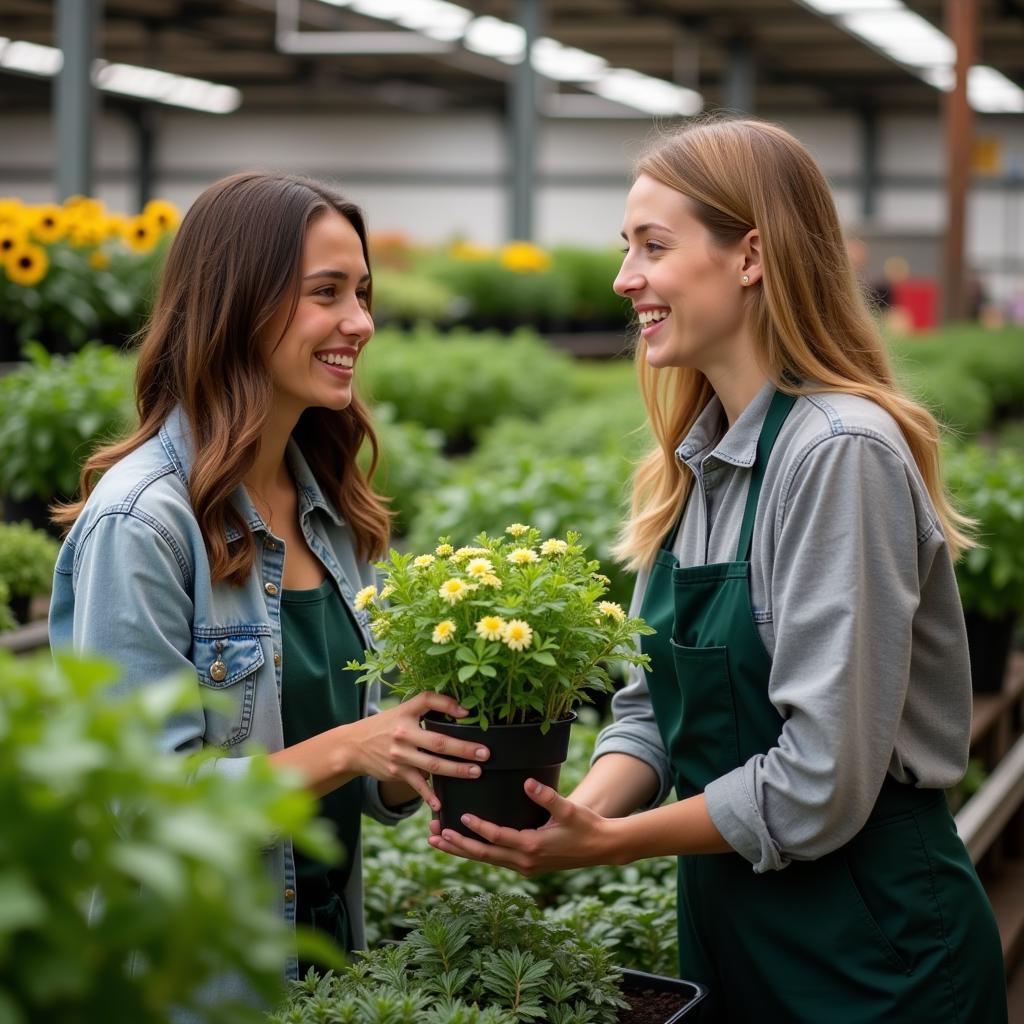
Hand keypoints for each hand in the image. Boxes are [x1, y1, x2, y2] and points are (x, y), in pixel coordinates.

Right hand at [346, 692, 489, 809]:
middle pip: (438, 743)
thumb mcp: (403, 709)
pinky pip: (417, 785)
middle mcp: (403, 736)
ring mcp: (400, 756)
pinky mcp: (397, 773)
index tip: (468, 714)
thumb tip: (463, 710)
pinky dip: (428, 795)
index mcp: (406, 716)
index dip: (448, 706)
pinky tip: (440, 804)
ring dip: (455, 771)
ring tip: (475, 772)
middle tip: (484, 754)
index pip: (428, 704)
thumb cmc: (385, 724)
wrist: (354, 746)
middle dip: (463, 749)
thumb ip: (430, 704)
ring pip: (432, 765)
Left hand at [427, 779, 616, 875]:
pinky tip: (464, 844)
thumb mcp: (569, 809)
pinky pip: (496, 860)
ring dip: (462, 850)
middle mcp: (525, 862)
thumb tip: (527, 782)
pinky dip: (477, 852)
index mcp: (532, 847)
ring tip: (437, 841)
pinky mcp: (527, 866)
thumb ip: (547, 796)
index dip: (477, 827)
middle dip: (456, 845)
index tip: (459, 816)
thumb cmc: (587, 826)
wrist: (603, 848)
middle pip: (483, 855)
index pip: (497, 838)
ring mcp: (525, 867)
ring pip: (486, 860)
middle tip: (432, 835)